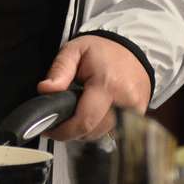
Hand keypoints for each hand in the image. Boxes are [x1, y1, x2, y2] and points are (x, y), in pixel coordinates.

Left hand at [37, 35, 151, 140]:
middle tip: (59, 119)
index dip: (63, 130)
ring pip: (100, 134)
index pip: (84, 121)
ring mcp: (134, 111)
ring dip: (84, 129)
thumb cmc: (103, 50)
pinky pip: (111, 131)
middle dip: (71, 130)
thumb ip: (59, 70)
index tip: (49, 129)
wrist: (133, 49)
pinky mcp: (138, 116)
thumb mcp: (75, 50)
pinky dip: (98, 126)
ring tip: (76, 111)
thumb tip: (45, 90)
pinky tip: (93, 112)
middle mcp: (125, 101)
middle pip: (91, 132)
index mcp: (107, 84)